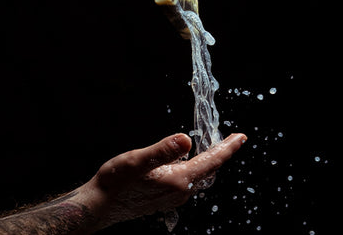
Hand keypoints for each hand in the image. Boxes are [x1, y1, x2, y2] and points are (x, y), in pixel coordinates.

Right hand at [69, 133, 247, 230]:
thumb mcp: (137, 161)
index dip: (228, 148)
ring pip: (198, 177)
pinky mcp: (165, 199)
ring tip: (213, 148)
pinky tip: (187, 163)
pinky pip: (187, 182)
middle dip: (221, 154)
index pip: (212, 162)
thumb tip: (186, 140)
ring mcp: (173, 197)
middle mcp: (180, 192)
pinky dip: (194, 169)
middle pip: (209, 170)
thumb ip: (162, 150)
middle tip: (232, 139)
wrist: (100, 206)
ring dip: (208, 162)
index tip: (241, 137)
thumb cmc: (116, 183)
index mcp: (178, 180)